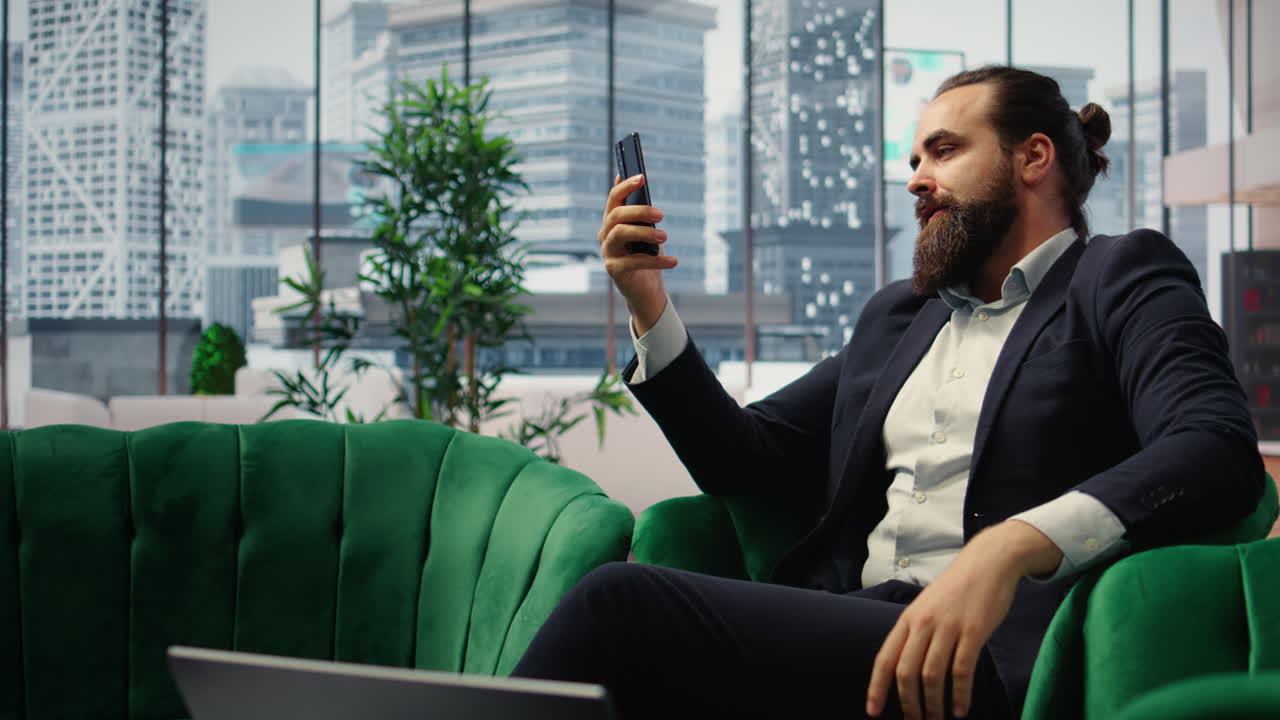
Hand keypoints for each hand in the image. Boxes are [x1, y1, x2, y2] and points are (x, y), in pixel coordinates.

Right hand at [599, 174, 676, 334]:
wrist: (646, 290)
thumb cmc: (647, 256)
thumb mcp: (646, 232)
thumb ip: (641, 213)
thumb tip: (641, 187)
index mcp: (612, 222)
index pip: (614, 199)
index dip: (626, 186)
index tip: (642, 177)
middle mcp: (605, 235)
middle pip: (616, 215)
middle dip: (639, 211)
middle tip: (661, 214)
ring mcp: (607, 253)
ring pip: (620, 233)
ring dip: (644, 232)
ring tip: (665, 236)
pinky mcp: (614, 270)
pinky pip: (634, 261)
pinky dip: (657, 260)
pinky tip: (673, 261)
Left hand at [866, 520, 1062, 719]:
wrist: (988, 562)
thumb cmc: (957, 588)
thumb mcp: (927, 607)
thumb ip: (916, 633)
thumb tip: (906, 667)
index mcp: (907, 619)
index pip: (885, 659)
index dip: (877, 688)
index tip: (873, 712)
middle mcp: (923, 623)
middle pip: (906, 672)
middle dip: (908, 704)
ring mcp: (948, 627)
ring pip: (932, 675)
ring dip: (933, 705)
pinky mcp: (973, 631)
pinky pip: (962, 669)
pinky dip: (959, 694)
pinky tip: (960, 710)